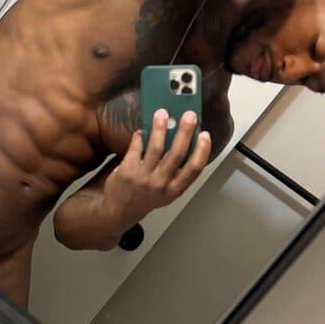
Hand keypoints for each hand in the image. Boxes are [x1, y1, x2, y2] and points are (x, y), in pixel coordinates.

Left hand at [101, 109, 211, 228]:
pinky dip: (140, 136)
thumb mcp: (166, 191)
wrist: (119, 211)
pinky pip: (136, 147)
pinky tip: (142, 131)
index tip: (205, 134)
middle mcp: (161, 184)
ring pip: (156, 148)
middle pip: (177, 154)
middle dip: (185, 132)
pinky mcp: (127, 171)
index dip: (202, 151)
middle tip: (189, 115)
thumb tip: (182, 140)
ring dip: (160, 128)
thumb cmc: (146, 197)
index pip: (194, 169)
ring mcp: (144, 178)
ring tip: (162, 113)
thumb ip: (175, 172)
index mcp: (175, 189)